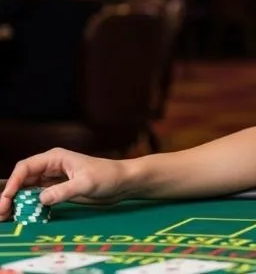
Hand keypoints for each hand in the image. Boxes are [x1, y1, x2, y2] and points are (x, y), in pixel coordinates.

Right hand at [0, 148, 131, 220]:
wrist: (123, 182)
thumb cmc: (108, 176)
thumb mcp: (86, 183)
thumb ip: (63, 191)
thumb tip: (40, 199)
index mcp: (55, 158)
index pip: (25, 168)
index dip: (13, 183)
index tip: (7, 200)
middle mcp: (50, 166)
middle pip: (22, 179)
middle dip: (10, 194)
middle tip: (2, 213)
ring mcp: (53, 178)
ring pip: (27, 188)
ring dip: (16, 201)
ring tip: (6, 216)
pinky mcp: (58, 189)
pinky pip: (36, 196)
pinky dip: (27, 205)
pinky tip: (21, 215)